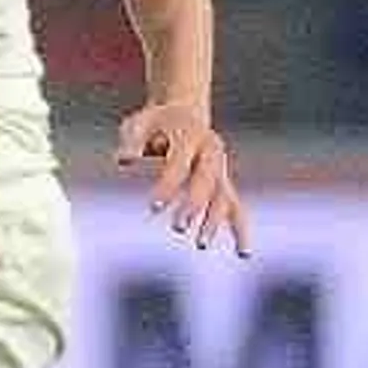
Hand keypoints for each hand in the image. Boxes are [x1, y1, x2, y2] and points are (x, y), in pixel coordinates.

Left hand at [117, 102, 248, 254]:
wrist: (184, 112)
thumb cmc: (156, 121)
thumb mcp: (140, 122)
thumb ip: (133, 141)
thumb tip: (124, 161)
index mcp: (191, 135)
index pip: (179, 165)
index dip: (168, 186)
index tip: (153, 208)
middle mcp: (211, 152)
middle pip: (206, 182)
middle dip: (193, 206)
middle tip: (178, 228)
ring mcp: (220, 169)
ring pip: (223, 197)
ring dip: (213, 222)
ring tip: (200, 244)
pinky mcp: (222, 183)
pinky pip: (235, 208)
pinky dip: (239, 230)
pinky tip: (243, 255)